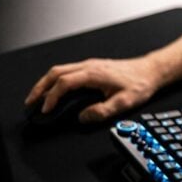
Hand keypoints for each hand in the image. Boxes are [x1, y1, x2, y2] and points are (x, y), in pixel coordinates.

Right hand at [24, 56, 160, 122]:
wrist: (151, 71)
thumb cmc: (139, 84)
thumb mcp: (124, 102)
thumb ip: (103, 111)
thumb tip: (83, 117)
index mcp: (94, 74)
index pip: (64, 83)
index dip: (52, 97)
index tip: (46, 110)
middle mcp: (89, 66)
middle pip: (56, 72)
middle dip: (40, 87)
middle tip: (30, 103)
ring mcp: (90, 65)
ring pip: (60, 69)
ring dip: (46, 83)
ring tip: (37, 98)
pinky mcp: (92, 67)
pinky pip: (67, 71)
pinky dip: (55, 80)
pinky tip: (54, 90)